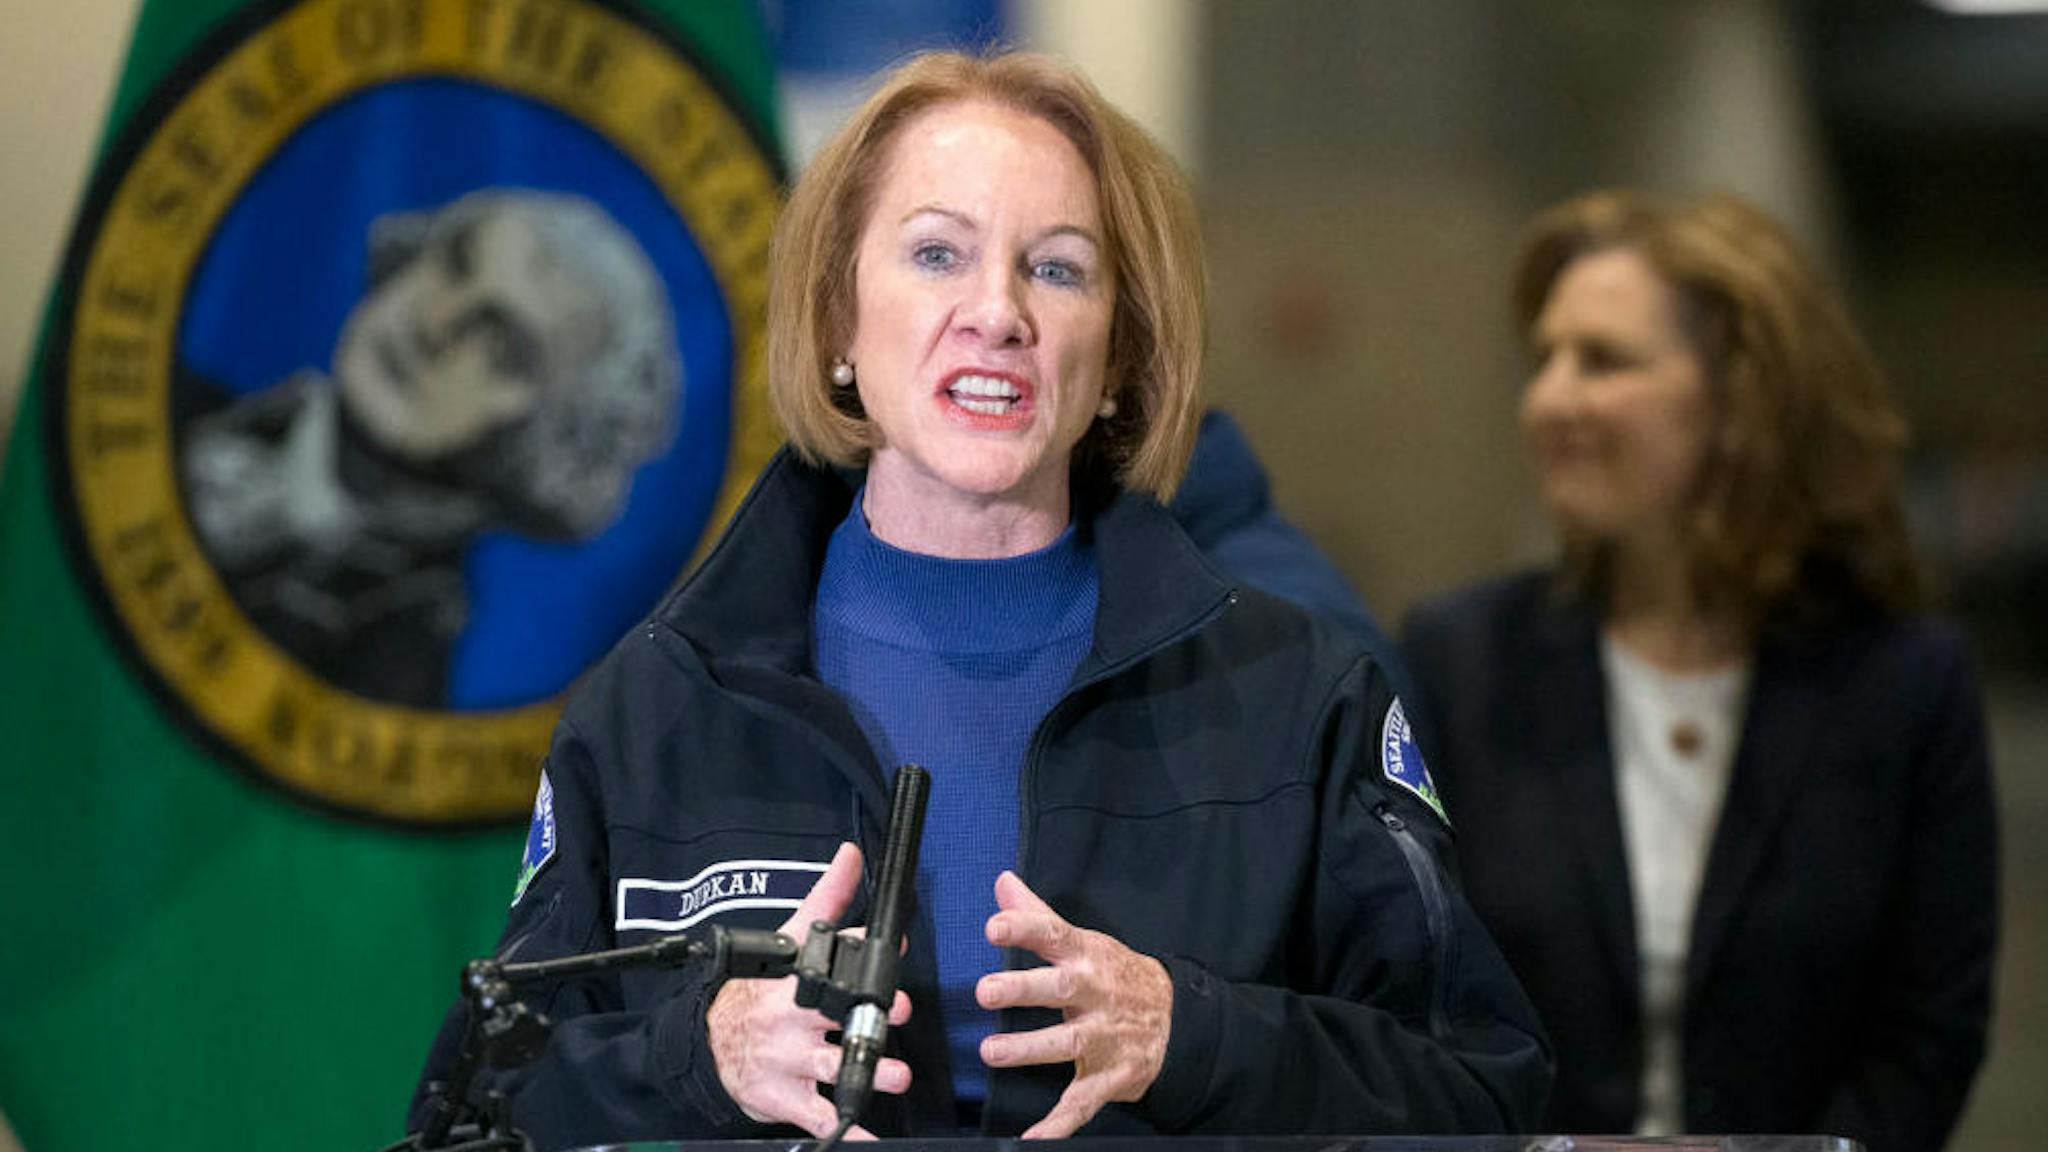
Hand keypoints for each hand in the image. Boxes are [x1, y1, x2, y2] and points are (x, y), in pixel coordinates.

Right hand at [706, 842, 911, 1137]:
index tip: (896, 955)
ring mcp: (789, 1063)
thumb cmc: (760, 990)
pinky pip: (819, 1116)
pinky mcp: (787, 1098)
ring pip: (831, 1066)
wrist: (710, 1043)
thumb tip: (851, 854)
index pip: (829, 965)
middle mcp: (791, 1023)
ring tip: (896, 1074)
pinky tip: (869, 1134)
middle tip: (896, 1016)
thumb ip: (828, 900)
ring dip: (867, 1072)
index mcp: (794, 983)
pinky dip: (846, 1129)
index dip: (861, 960)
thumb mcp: (789, 938)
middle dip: (868, 1018)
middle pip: (833, 1018)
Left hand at [975, 871, 1172, 1137]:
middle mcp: (1096, 994)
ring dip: (1029, 1049)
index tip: (993, 927)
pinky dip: (1059, 1123)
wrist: (1180, 1021)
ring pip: (1066, 1044)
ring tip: (991, 1051)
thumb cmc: (1117, 976)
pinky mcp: (1110, 1075)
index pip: (1054, 935)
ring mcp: (1105, 1037)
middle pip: (1060, 988)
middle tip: (984, 991)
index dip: (1024, 929)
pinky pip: (1082, 1101)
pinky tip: (1033, 1137)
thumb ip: (1038, 916)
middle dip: (1023, 989)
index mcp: (1087, 956)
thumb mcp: (1084, 941)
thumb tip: (1002, 882)